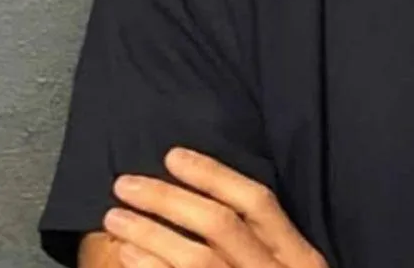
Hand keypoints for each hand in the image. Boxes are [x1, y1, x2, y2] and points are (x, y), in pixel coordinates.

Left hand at [103, 147, 326, 267]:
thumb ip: (266, 246)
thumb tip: (211, 203)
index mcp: (299, 258)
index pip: (257, 202)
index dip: (214, 175)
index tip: (174, 155)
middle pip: (220, 225)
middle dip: (170, 199)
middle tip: (125, 183)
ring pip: (196, 260)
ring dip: (151, 233)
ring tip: (114, 216)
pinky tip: (128, 256)